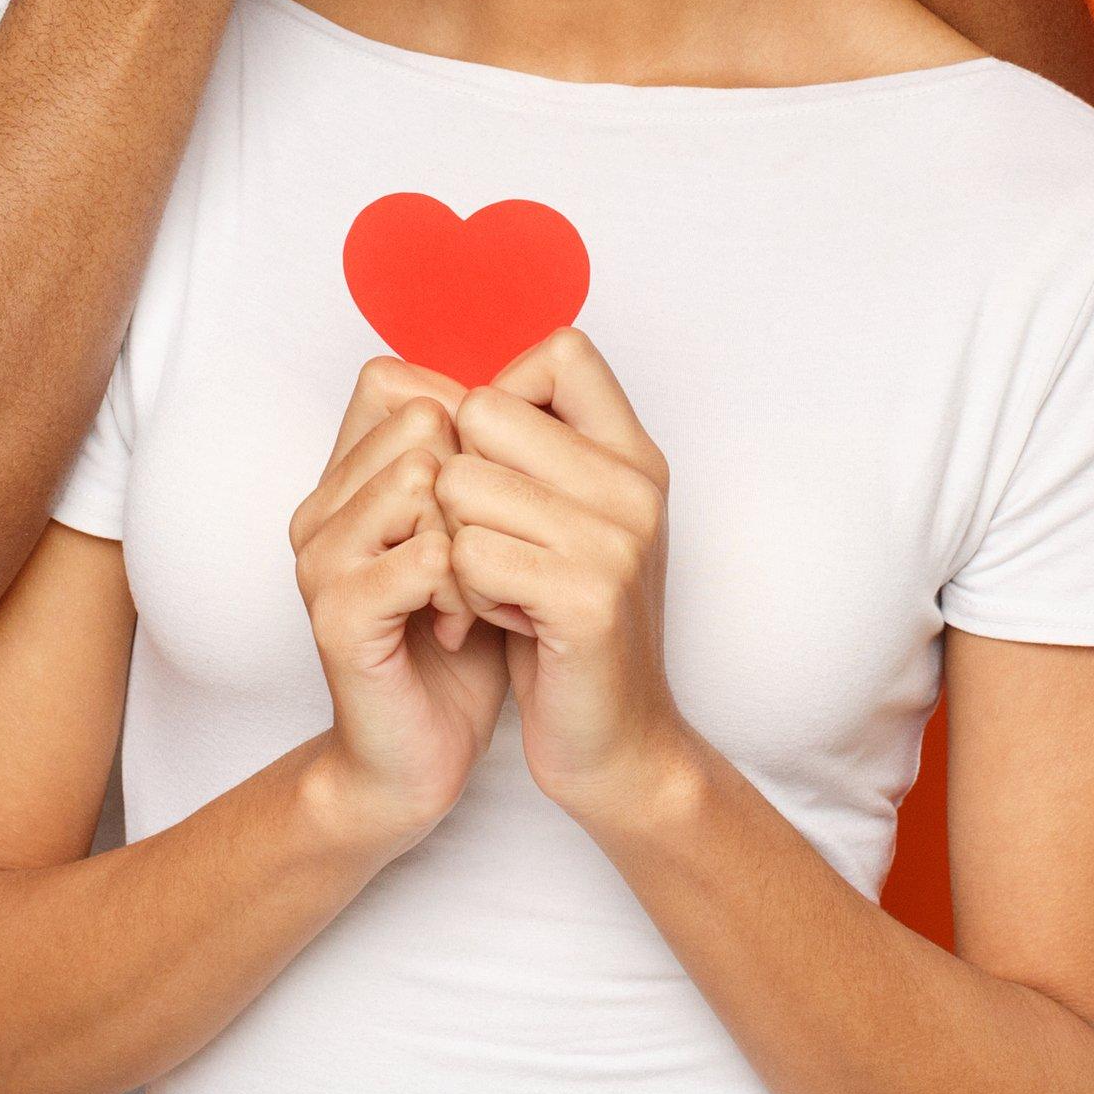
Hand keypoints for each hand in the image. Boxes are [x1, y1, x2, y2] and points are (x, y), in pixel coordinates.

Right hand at [290, 356, 505, 853]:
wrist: (417, 760)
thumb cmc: (457, 650)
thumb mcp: (476, 538)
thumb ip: (475, 465)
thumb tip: (521, 382)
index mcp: (344, 483)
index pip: (396, 381)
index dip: (464, 422)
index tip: (490, 501)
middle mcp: (319, 508)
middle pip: (421, 420)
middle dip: (477, 484)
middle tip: (480, 561)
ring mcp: (319, 558)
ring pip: (425, 480)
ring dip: (474, 542)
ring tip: (471, 599)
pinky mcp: (336, 613)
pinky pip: (428, 557)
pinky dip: (466, 592)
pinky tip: (459, 630)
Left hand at [439, 329, 697, 832]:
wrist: (617, 744)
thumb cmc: (568, 626)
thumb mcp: (567, 522)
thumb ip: (536, 450)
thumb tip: (458, 382)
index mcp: (635, 455)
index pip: (560, 350)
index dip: (503, 395)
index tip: (499, 466)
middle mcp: (636, 486)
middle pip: (484, 413)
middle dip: (460, 481)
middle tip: (490, 546)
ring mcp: (618, 540)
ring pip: (461, 484)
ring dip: (458, 545)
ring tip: (498, 588)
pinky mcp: (588, 598)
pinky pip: (469, 554)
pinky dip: (467, 593)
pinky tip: (502, 622)